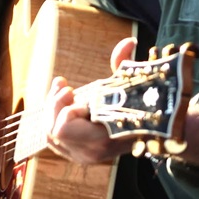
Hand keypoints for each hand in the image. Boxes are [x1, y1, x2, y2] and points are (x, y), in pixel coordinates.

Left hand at [45, 36, 138, 163]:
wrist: (149, 131)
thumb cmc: (139, 104)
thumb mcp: (131, 84)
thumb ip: (125, 63)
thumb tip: (129, 42)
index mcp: (102, 139)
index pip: (63, 128)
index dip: (67, 109)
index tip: (79, 94)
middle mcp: (89, 153)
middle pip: (51, 129)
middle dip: (56, 105)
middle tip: (68, 89)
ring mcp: (80, 155)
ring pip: (48, 133)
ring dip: (53, 109)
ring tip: (66, 90)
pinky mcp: (74, 153)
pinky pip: (51, 138)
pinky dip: (52, 117)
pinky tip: (63, 99)